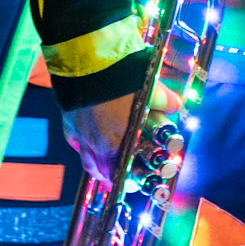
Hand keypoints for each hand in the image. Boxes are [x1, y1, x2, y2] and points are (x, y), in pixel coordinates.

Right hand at [63, 84, 178, 182]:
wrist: (88, 62)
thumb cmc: (119, 78)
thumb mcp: (149, 89)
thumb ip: (164, 101)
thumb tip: (176, 104)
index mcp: (116, 141)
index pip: (119, 171)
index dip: (126, 179)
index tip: (131, 182)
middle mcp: (95, 143)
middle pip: (100, 170)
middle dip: (109, 177)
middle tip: (115, 180)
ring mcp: (79, 133)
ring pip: (86, 160)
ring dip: (95, 167)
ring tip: (100, 170)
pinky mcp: (68, 121)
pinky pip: (74, 142)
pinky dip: (81, 147)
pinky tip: (84, 144)